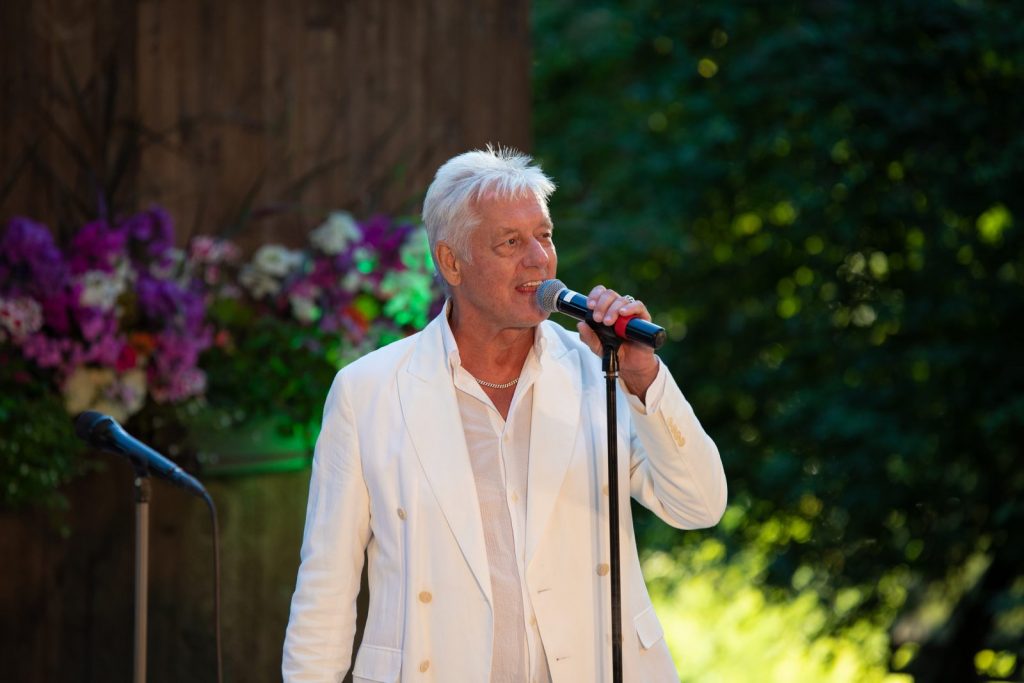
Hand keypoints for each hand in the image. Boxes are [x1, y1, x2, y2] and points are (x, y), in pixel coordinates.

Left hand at [576, 285, 659, 400]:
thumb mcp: (597, 347)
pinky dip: (630, 307)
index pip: (601, 294)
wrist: (631, 365)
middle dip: (601, 305)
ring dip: (613, 309)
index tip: (589, 306)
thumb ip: (588, 337)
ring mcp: (631, 312)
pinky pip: (638, 306)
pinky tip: (623, 313)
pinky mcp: (643, 318)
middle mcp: (618, 308)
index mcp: (606, 310)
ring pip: (622, 300)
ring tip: (608, 322)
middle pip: (610, 294)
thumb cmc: (615, 352)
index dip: (594, 296)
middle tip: (597, 318)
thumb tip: (580, 324)